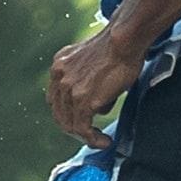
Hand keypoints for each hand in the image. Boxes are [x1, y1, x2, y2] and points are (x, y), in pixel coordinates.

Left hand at [47, 26, 142, 143]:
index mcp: (59, 65)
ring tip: (100, 140)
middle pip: (59, 113)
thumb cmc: (120, 45)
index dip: (67, 112)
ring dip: (85, 136)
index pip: (56, 97)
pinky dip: (93, 139)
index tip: (80, 118)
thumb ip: (90, 80)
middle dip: (74, 127)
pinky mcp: (83, 101)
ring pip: (70, 124)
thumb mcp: (94, 61)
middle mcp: (59, 77)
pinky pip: (83, 129)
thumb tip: (100, 105)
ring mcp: (69, 90)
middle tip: (90, 134)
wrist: (124, 39)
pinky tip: (104, 141)